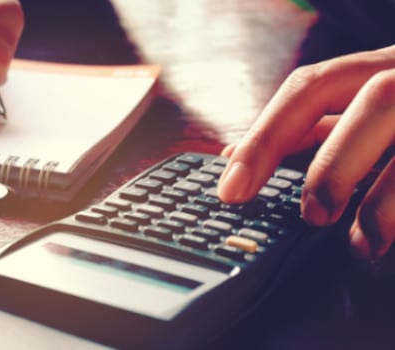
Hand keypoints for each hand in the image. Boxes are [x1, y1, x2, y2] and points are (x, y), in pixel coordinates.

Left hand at [217, 45, 394, 260]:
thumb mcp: (367, 110)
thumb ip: (315, 128)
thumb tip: (237, 156)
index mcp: (383, 65)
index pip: (311, 86)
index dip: (266, 136)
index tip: (230, 187)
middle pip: (376, 100)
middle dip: (333, 163)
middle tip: (312, 214)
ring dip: (382, 201)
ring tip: (358, 241)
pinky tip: (385, 238)